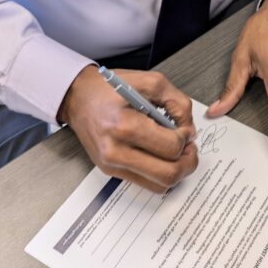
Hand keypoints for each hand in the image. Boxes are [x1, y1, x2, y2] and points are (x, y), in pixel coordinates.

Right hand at [57, 66, 197, 192]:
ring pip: (159, 185)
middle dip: (188, 162)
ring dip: (176, 171)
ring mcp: (112, 165)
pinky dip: (160, 174)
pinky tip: (161, 157)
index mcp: (124, 125)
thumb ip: (177, 103)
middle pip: (167, 174)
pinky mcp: (110, 172)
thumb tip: (190, 130)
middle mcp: (116, 151)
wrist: (77, 97)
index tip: (184, 129)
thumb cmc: (110, 87)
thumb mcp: (150, 82)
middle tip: (189, 147)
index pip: (170, 147)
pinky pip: (146, 184)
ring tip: (177, 153)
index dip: (186, 139)